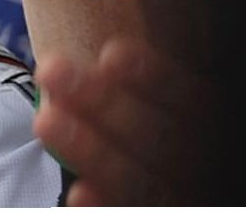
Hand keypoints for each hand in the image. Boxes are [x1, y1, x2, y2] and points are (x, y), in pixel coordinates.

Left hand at [34, 38, 217, 203]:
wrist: (147, 179)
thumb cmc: (132, 125)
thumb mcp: (143, 102)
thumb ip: (124, 81)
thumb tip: (87, 48)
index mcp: (199, 124)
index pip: (187, 100)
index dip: (153, 77)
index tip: (112, 53)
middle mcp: (195, 162)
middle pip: (157, 137)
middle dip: (102, 101)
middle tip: (50, 70)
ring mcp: (172, 192)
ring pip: (139, 180)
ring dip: (91, 151)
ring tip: (46, 121)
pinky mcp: (150, 207)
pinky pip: (126, 209)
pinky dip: (104, 204)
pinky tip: (77, 194)